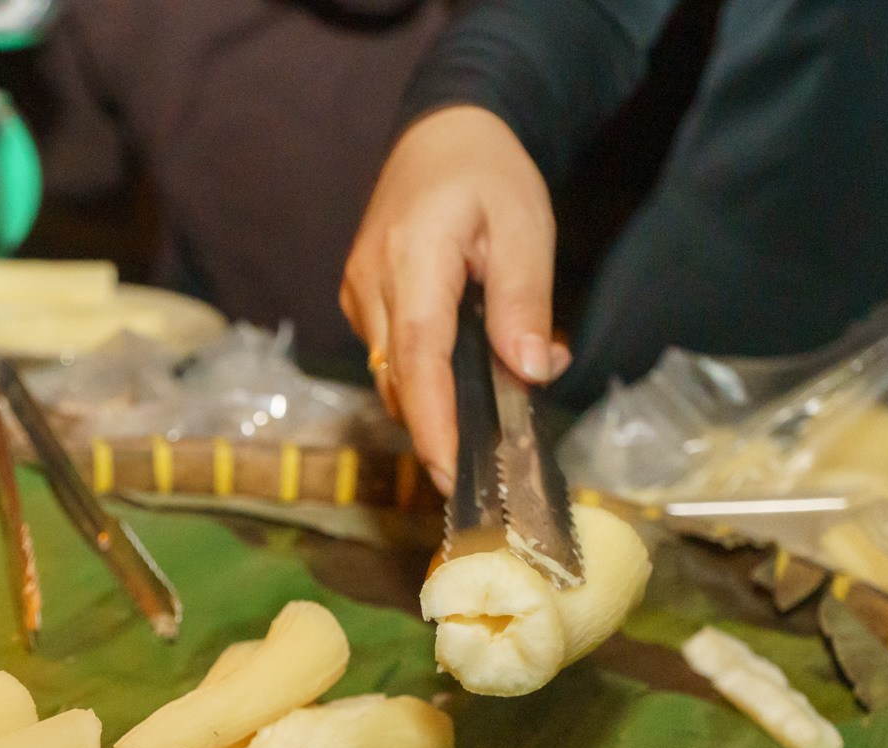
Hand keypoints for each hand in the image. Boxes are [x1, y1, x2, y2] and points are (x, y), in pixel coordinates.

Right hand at [341, 105, 567, 491]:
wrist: (440, 133)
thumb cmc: (488, 174)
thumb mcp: (525, 227)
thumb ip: (524, 300)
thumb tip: (530, 371)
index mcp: (413, 259)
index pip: (417, 359)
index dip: (433, 423)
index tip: (451, 474)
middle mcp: (370, 283)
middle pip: (398, 380)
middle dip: (438, 431)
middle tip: (485, 472)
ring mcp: (357, 293)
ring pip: (390, 376)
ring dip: (433, 406)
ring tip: (483, 423)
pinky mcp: (359, 300)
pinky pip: (387, 358)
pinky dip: (422, 380)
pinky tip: (460, 380)